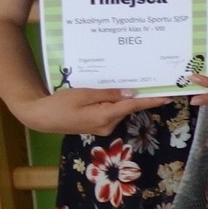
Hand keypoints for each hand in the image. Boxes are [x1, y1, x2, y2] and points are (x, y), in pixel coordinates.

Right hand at [21, 87, 170, 137]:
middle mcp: (108, 125)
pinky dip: (116, 103)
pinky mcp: (98, 126)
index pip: (133, 107)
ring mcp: (103, 127)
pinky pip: (112, 112)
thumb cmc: (59, 104)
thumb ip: (108, 94)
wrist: (40, 117)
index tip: (168, 96)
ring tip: (134, 83)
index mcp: (105, 117)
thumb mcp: (84, 94)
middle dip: (139, 97)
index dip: (151, 100)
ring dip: (126, 99)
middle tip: (151, 81)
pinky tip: (116, 94)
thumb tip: (131, 93)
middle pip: (128, 108)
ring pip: (120, 110)